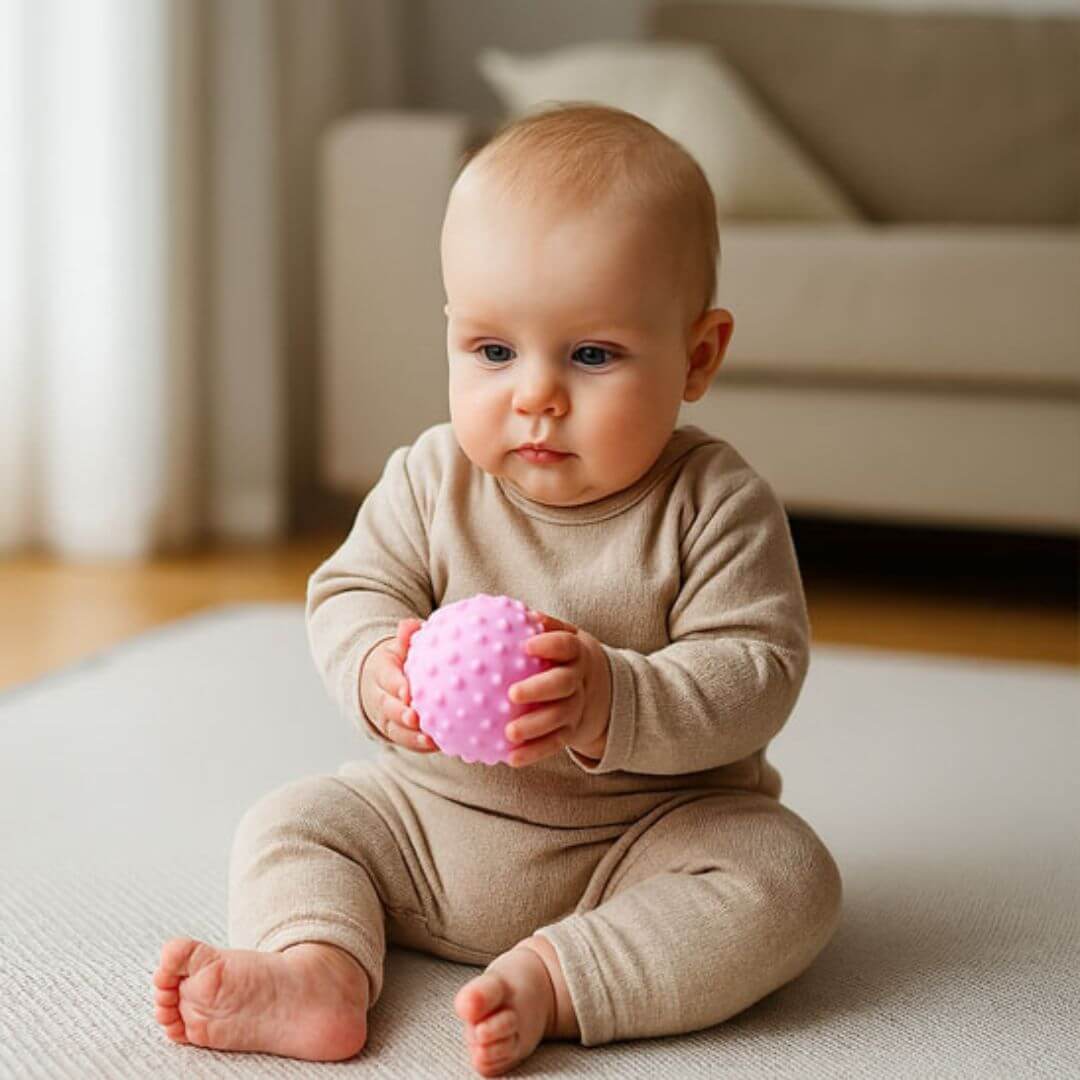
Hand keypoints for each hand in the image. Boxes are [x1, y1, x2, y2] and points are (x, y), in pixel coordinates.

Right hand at [359, 618, 438, 752]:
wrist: (380, 680)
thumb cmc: (398, 659)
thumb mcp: (399, 644)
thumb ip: (406, 635)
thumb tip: (411, 625)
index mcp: (381, 672)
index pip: (387, 678)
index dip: (396, 686)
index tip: (408, 691)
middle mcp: (380, 697)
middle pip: (388, 708)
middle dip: (400, 714)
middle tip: (415, 718)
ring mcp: (387, 717)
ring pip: (395, 729)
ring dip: (411, 736)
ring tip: (430, 740)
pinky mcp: (396, 732)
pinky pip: (407, 741)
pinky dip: (420, 746)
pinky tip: (440, 745)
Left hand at [503, 608, 611, 767]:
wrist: (606, 690)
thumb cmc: (567, 657)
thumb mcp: (564, 635)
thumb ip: (540, 626)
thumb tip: (503, 610)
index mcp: (576, 652)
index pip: (566, 645)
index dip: (550, 645)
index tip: (527, 645)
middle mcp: (579, 680)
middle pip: (563, 684)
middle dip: (540, 689)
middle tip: (512, 693)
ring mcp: (577, 707)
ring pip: (559, 718)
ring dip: (534, 726)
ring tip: (509, 732)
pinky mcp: (572, 731)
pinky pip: (554, 743)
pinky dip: (534, 752)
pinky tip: (509, 758)